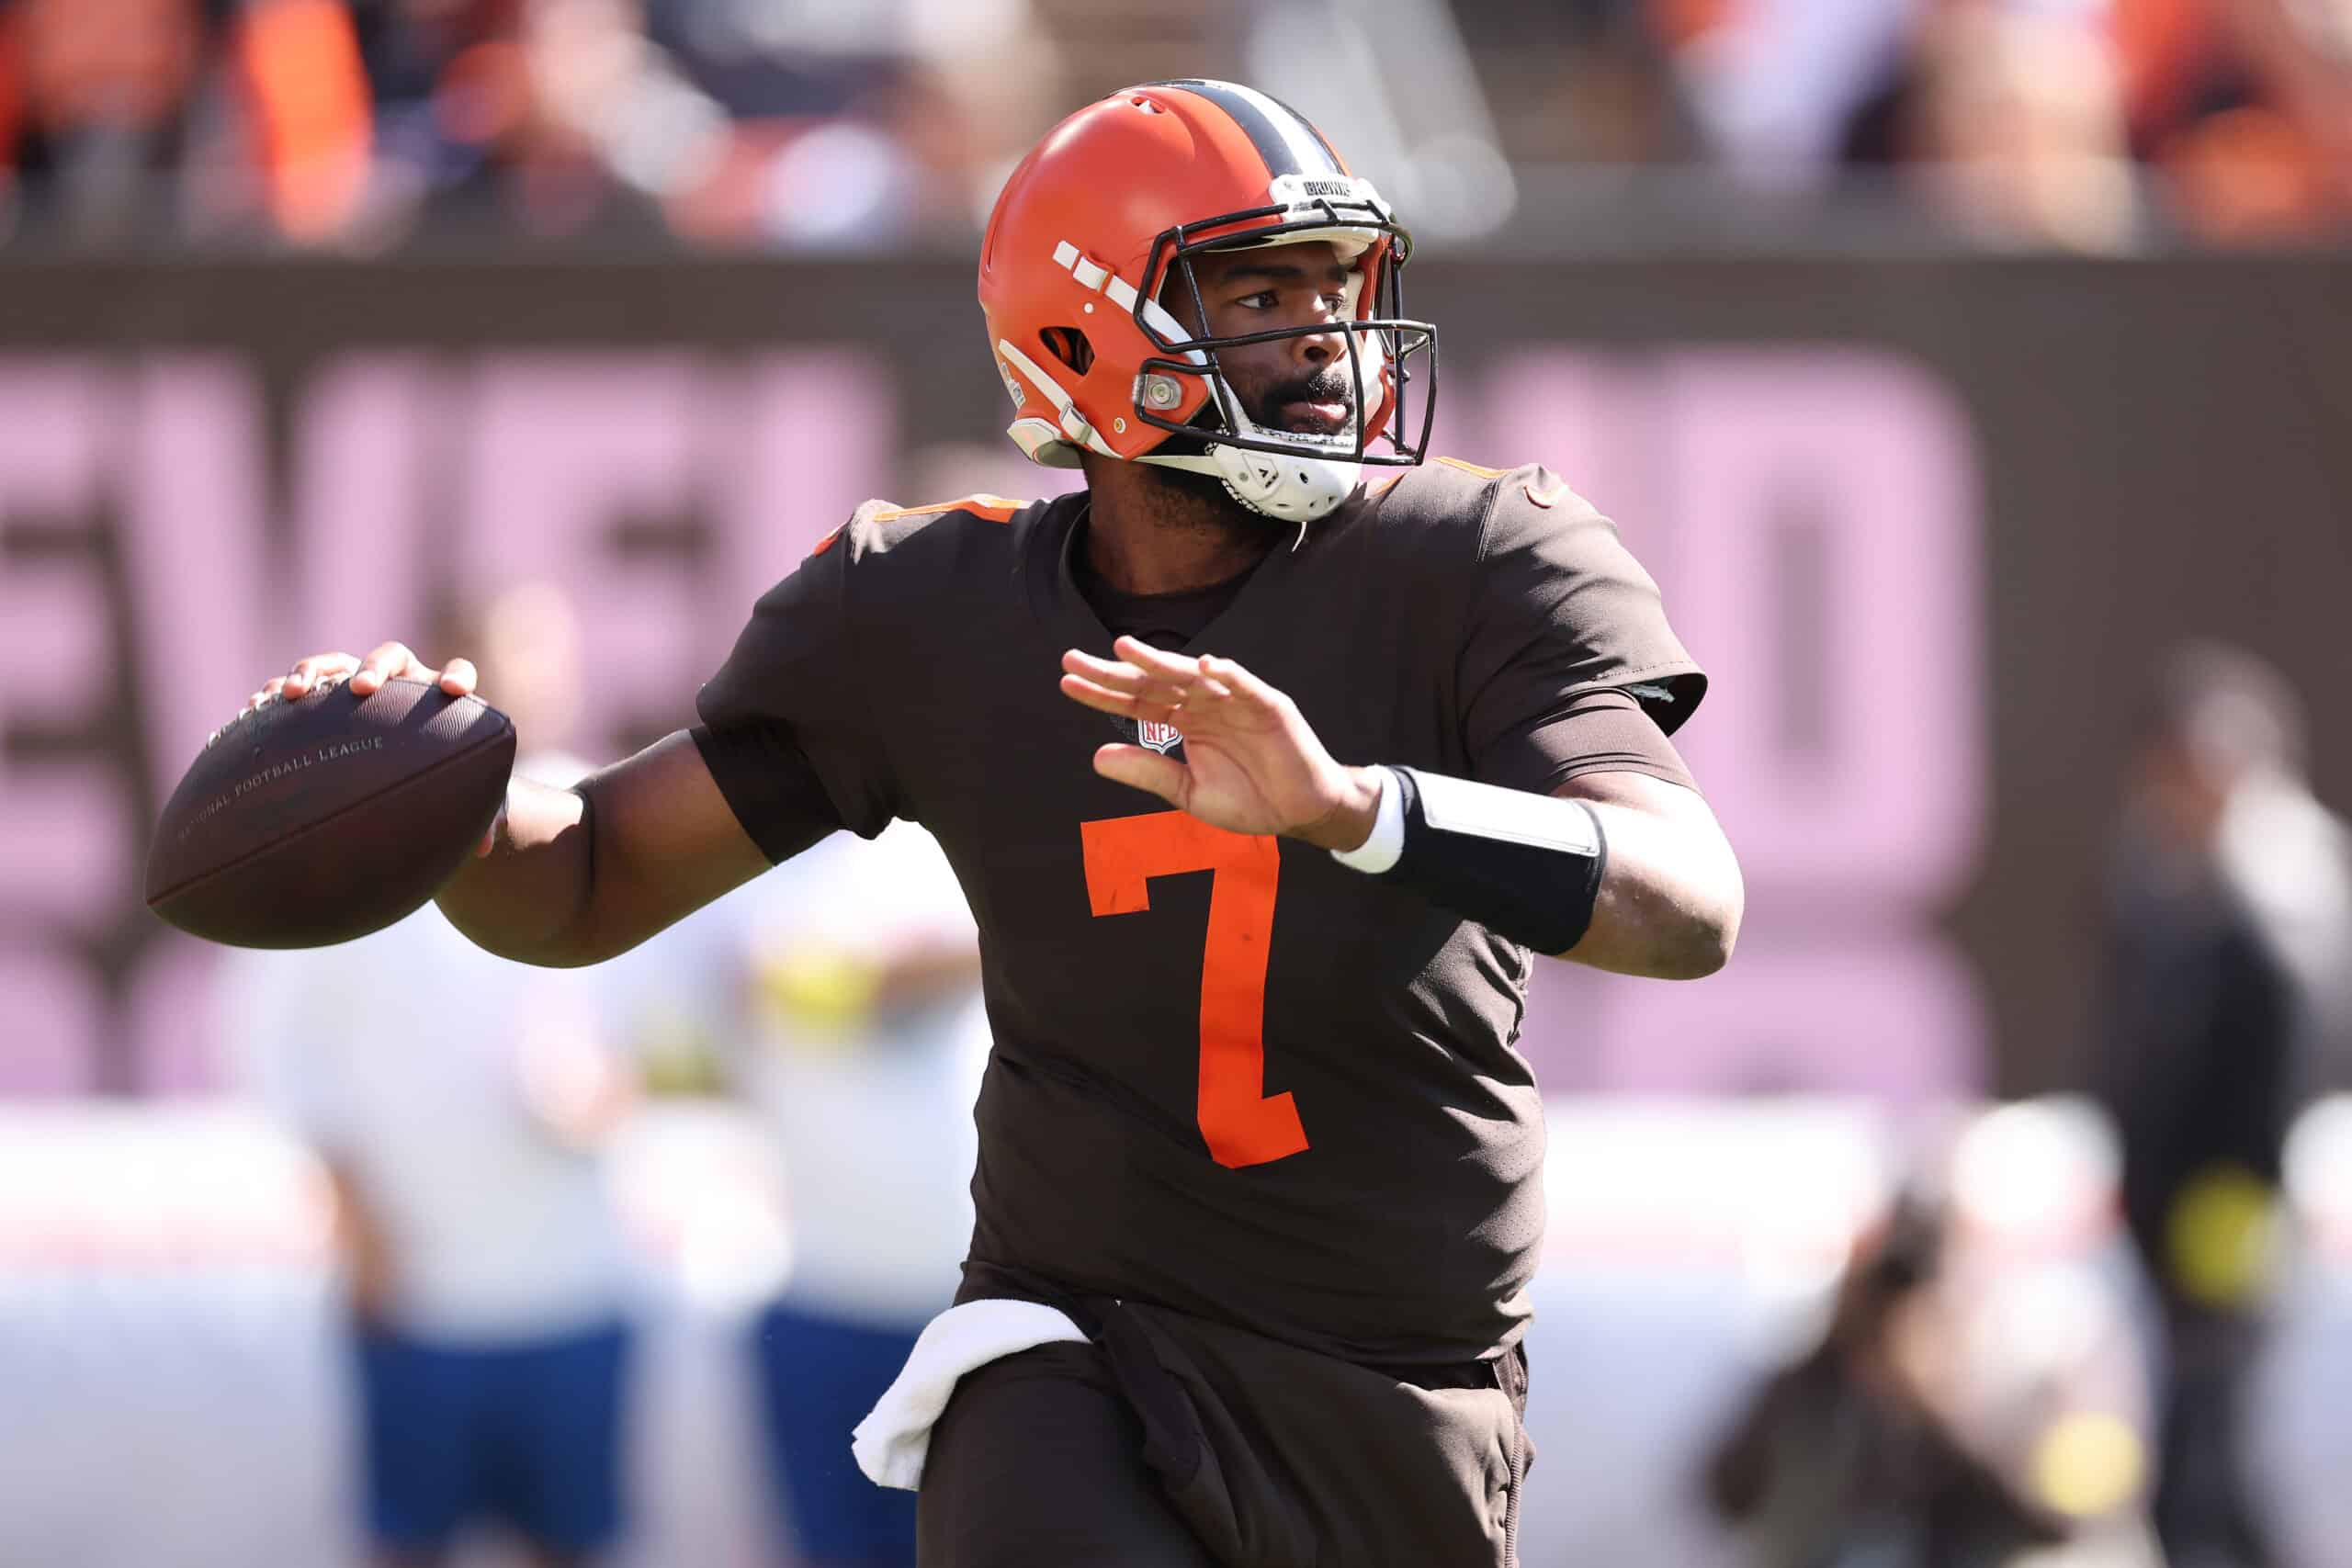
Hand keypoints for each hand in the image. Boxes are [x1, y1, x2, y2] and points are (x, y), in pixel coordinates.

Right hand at [225, 641, 495, 853]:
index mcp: (440, 702)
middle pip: (390, 657)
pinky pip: (292, 688)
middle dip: (375, 668)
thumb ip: (478, 818)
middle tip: (362, 689)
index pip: (457, 675)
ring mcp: (355, 688)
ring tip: (291, 694)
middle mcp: (399, 684)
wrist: (399, 781)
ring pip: (334, 663)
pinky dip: (273, 696)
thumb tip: (483, 850)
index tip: (452, 689)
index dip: (457, 676)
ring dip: (311, 671)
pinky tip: (251, 713)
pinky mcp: (319, 701)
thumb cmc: (437, 788)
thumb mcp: (458, 803)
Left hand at [1060, 636, 1381, 848]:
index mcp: (1185, 722)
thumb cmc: (1249, 799)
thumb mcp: (1189, 792)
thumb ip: (1149, 771)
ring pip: (1190, 676)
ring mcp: (1234, 699)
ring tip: (1124, 649)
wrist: (1300, 811)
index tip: (1066, 683)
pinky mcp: (1268, 704)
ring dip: (1158, 662)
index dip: (1102, 693)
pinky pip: (1243, 684)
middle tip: (1073, 658)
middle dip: (1114, 670)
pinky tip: (1201, 666)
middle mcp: (1204, 703)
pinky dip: (1225, 674)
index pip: (1136, 702)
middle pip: (1153, 682)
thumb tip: (1096, 756)